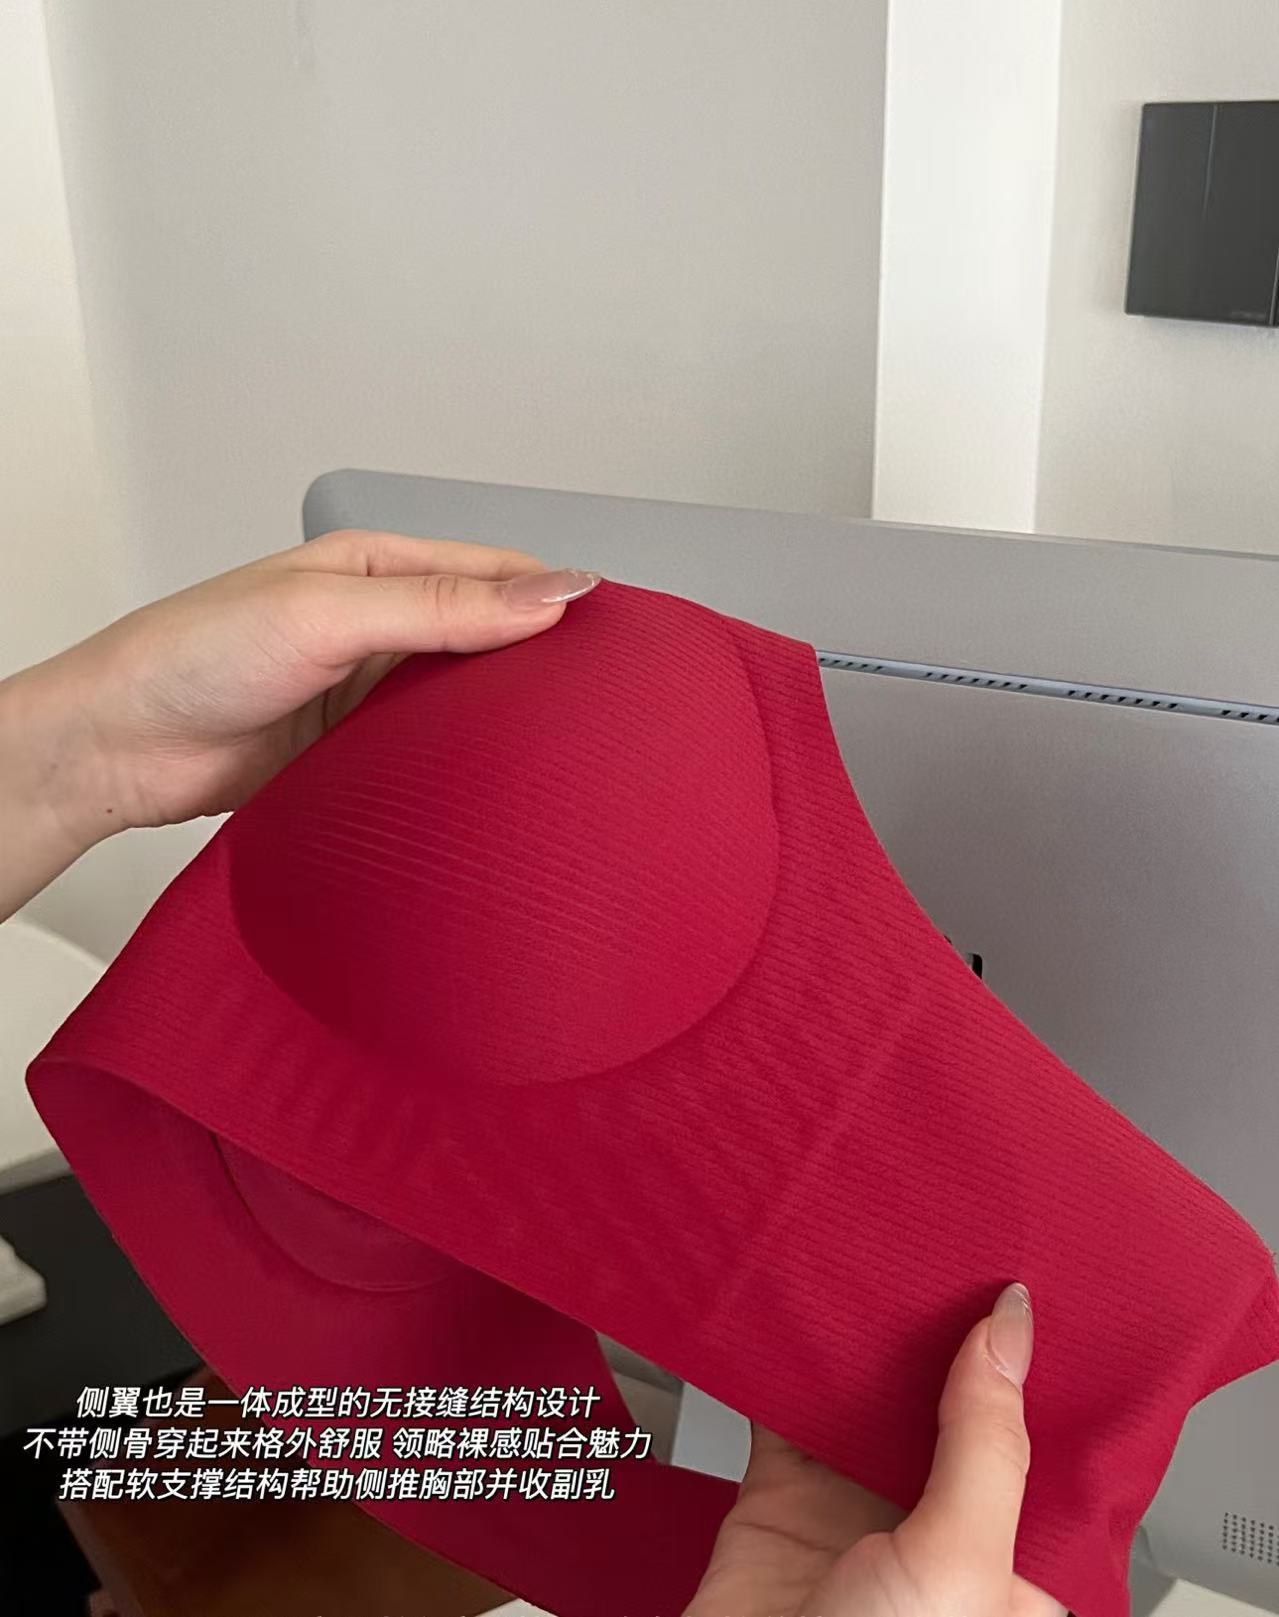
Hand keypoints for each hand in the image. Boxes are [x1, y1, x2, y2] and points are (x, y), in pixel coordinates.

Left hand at [0, 530, 596, 917]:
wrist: (122, 748)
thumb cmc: (197, 655)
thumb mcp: (331, 614)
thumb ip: (444, 607)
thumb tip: (550, 594)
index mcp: (378, 567)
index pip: (495, 573)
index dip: (557, 596)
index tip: (616, 633)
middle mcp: (381, 626)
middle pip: (488, 638)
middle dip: (542, 661)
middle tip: (607, 698)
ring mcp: (370, 691)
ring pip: (465, 701)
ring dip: (505, 719)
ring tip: (570, 744)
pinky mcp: (359, 752)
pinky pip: (432, 754)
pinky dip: (465, 765)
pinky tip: (499, 783)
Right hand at [684, 1284, 1064, 1616]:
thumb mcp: (957, 1566)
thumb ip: (985, 1446)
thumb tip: (1011, 1331)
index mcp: (1007, 1569)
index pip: (1034, 1449)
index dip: (1031, 1372)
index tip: (1024, 1290)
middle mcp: (935, 1537)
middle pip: (945, 1414)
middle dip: (941, 1340)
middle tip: (945, 1252)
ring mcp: (854, 1515)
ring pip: (867, 1402)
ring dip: (865, 1341)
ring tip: (876, 1261)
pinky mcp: (781, 1500)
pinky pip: (786, 1411)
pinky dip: (784, 1358)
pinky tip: (794, 1309)